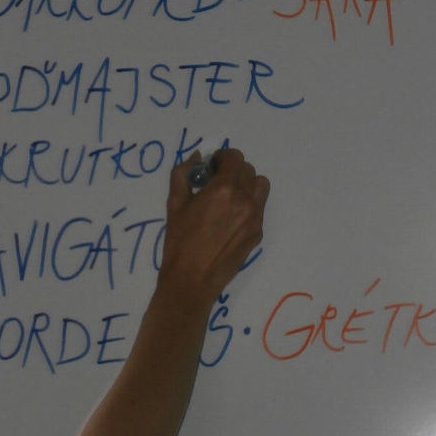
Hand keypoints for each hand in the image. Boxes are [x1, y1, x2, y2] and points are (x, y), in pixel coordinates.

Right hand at [158, 148, 269, 305]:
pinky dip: (247, 205)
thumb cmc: (179, 241)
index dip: (223, 157)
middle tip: (217, 181)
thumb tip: (196, 158)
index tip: (212, 166)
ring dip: (247, 184)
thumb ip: (183, 174)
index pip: (235, 158)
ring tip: (230, 196)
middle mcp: (245, 200)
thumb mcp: (174, 204)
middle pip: (248, 170)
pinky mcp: (257, 233)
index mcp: (224, 189)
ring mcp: (255, 218)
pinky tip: (230, 219)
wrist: (192, 279)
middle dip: (233, 170)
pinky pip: (259, 208)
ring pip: (260, 186)